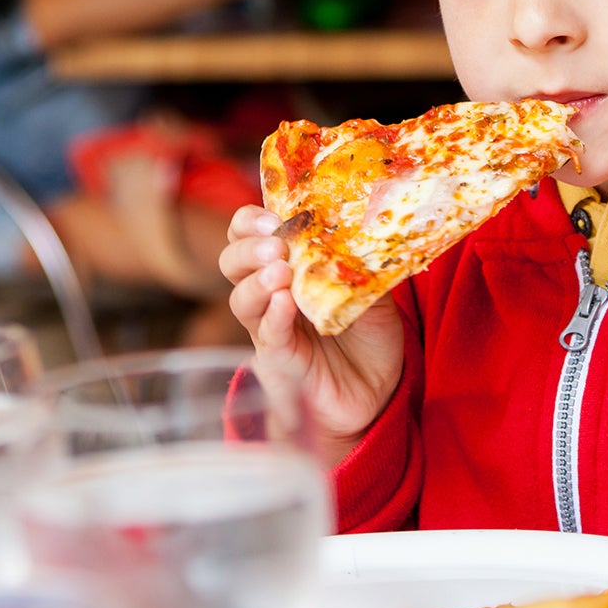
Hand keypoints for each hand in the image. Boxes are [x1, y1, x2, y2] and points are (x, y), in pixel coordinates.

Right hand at [218, 205, 404, 463]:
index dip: (253, 221)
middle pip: (232, 261)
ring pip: (241, 298)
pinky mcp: (279, 359)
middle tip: (274, 244)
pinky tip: (283, 303)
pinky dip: (273, 316)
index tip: (275, 214)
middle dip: (248, 247)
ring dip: (256, 281)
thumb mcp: (375, 293)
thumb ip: (363, 265)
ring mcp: (270, 327)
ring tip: (279, 271)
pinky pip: (267, 334)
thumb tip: (366, 231)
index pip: (251, 235)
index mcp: (289, 267)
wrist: (375, 393)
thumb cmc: (368, 338)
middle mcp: (271, 294)